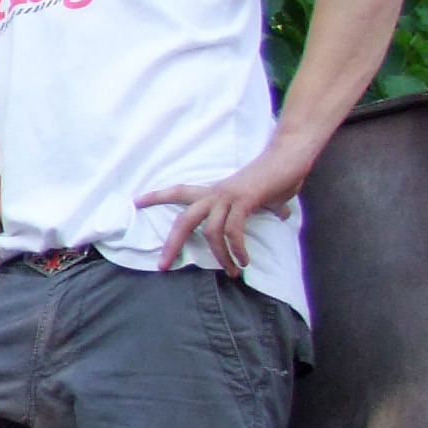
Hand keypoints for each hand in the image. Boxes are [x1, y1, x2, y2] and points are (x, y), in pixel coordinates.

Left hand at [138, 145, 309, 274]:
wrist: (291, 156)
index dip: (157, 197)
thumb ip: (268, 207)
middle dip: (172, 243)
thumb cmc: (278, 175)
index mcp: (215, 192)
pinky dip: (236, 249)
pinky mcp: (244, 200)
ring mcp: (229, 196)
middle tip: (163, 266)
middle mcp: (216, 193)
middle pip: (183, 218)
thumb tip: (281, 215)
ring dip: (220, 256)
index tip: (136, 202)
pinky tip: (244, 261)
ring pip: (209, 230)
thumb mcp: (266, 196)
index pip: (178, 191)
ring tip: (232, 272)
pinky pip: (232, 230)